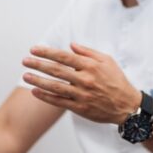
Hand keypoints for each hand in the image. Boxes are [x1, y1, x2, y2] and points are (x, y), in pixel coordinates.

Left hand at [22, 43, 140, 124]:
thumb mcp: (107, 61)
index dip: (47, 52)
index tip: (34, 49)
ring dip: (38, 81)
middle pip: (56, 70)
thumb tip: (71, 45)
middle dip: (38, 65)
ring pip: (55, 87)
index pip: (64, 57)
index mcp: (90, 66)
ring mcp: (82, 95)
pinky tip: (35, 92)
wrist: (127, 106)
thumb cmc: (117, 80)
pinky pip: (59, 102)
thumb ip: (88, 52)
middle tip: (25, 61)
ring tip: (25, 76)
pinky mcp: (80, 108)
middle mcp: (85, 80)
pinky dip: (46, 97)